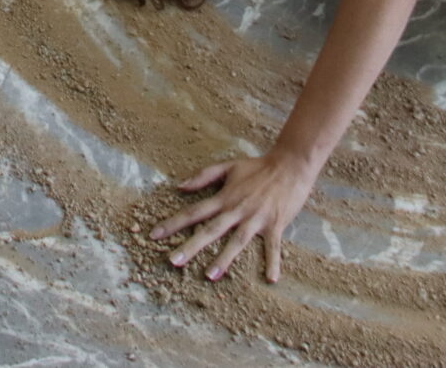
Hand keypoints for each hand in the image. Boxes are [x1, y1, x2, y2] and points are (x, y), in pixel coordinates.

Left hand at [150, 149, 317, 281]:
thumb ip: (203, 176)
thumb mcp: (228, 166)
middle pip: (210, 230)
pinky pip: (273, 247)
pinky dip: (273, 262)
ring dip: (224, 258)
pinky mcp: (275, 224)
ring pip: (237, 241)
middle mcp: (237, 210)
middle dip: (191, 246)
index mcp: (224, 197)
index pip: (194, 212)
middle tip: (173, 261)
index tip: (154, 235)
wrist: (290, 165)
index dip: (173, 223)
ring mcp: (256, 218)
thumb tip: (179, 186)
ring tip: (210, 275)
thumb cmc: (258, 167)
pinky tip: (271, 279)